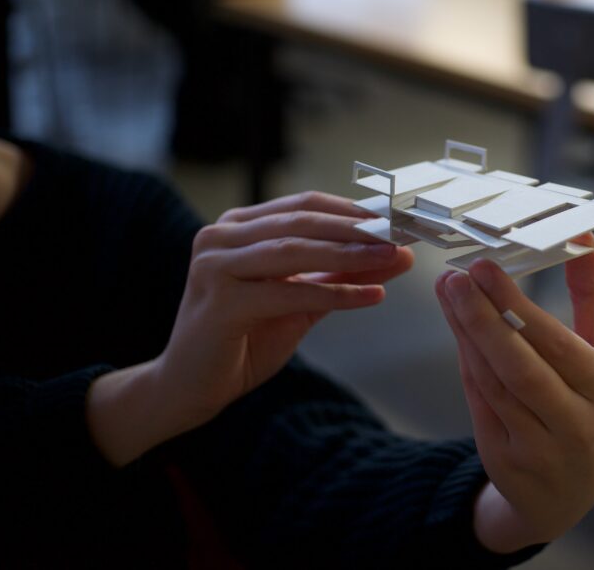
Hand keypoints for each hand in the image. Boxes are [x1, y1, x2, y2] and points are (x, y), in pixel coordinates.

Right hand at [88, 192, 412, 465]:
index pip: (305, 205)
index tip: (399, 219)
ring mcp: (215, 266)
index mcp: (238, 226)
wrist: (191, 387)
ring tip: (392, 258)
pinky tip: (372, 297)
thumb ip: (343, 275)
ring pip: (294, 250)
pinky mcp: (219, 303)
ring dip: (350, 255)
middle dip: (357, 228)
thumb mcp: (302, 300)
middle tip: (402, 235)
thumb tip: (397, 255)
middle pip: (302, 222)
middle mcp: (221, 236)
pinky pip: (289, 293)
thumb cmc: (244, 339)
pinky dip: (335, 294)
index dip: (354, 210)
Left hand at [434, 233, 593, 552]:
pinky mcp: (507, 460)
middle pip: (520, 366)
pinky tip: (456, 326)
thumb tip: (584, 236)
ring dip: (466, 333)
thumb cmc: (585, 403)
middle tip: (454, 276)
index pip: (557, 343)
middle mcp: (576, 421)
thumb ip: (592, 296)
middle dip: (482, 318)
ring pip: (493, 382)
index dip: (517, 306)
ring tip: (448, 291)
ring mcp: (540, 447)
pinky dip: (466, 361)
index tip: (486, 267)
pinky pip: (480, 401)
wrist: (566, 492)